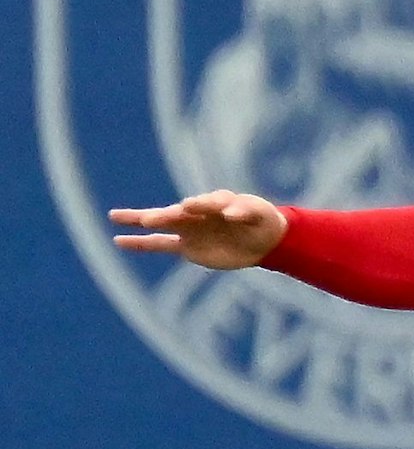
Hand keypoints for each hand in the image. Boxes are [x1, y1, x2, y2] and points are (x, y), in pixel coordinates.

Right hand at [107, 189, 286, 270]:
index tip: (191, 206)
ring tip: (116, 216)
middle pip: (179, 212)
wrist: (262, 240)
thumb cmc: (261, 220)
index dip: (202, 204)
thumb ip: (246, 212)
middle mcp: (200, 213)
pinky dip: (140, 243)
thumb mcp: (260, 214)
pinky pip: (159, 244)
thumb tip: (230, 213)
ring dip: (142, 220)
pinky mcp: (187, 246)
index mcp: (218, 201)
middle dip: (164, 215)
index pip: (208, 202)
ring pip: (162, 223)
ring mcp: (191, 228)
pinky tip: (119, 241)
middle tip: (148, 218)